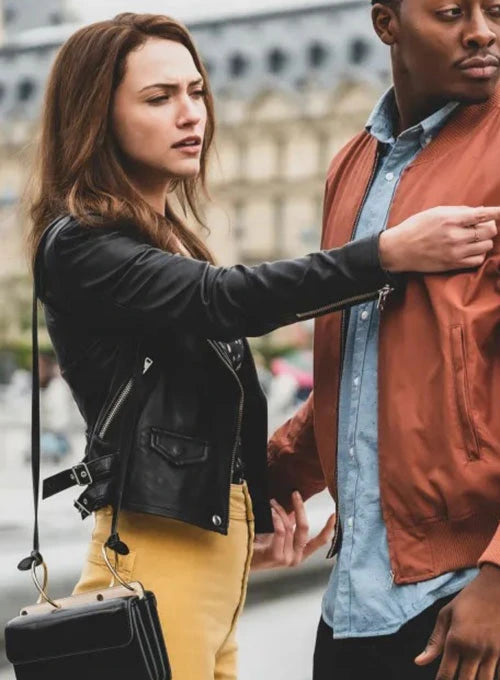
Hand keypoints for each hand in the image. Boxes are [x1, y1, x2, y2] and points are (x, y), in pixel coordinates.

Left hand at [250, 491, 335, 569]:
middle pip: (304, 528)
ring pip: (289, 527)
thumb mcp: (281, 535)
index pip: (320, 541)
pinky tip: (272, 511)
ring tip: (273, 503)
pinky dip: (277, 519)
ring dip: (281, 511)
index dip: (329, 528)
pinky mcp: (277, 557)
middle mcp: (297, 558)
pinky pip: (281, 532)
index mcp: (301, 553)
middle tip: (296, 494)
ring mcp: (287, 558)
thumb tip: (296, 510)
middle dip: (300, 508)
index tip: (335, 514)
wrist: (245, 559)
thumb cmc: (262, 547)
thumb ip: (291, 525)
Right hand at [379, 205, 498, 272]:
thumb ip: (459, 211)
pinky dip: (478, 254)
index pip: (482, 214)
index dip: (498, 212)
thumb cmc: (415, 227)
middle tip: (481, 226)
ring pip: (486, 246)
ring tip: (473, 239)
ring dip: (484, 241)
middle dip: (489, 227)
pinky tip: (470, 250)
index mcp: (450, 219)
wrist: (399, 250)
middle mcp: (455, 235)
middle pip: (489, 230)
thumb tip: (480, 211)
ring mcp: (455, 252)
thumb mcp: (435, 212)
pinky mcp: (453, 264)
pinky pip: (478, 260)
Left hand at [414, 564, 499, 678]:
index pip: (446, 674)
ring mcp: (491, 653)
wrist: (496, 588)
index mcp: (455, 640)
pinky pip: (497, 675)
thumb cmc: (468, 599)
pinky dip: (490, 677)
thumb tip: (419, 662)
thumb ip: (434, 641)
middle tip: (452, 678)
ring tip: (467, 677)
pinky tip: (482, 674)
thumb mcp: (446, 615)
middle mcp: (473, 650)